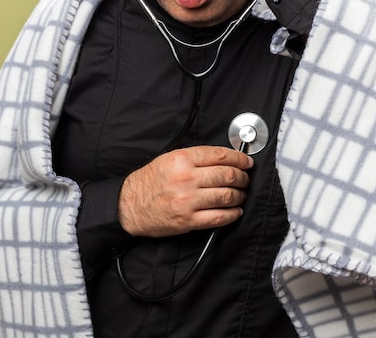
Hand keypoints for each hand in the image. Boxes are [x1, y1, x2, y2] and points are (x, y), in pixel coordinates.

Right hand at [118, 146, 253, 237]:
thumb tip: (224, 157)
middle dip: (242, 177)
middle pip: (227, 175)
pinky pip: (219, 217)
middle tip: (245, 178)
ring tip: (240, 194)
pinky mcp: (188, 220)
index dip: (240, 158)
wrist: (129, 206)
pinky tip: (235, 210)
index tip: (247, 162)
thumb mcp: (169, 158)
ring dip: (240, 195)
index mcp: (182, 159)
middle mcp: (186, 178)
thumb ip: (196, 157)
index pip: (220, 155)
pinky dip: (233, 214)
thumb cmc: (149, 181)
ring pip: (227, 196)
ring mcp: (188, 201)